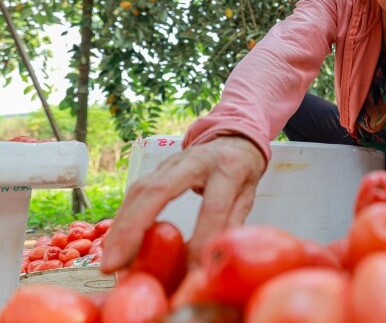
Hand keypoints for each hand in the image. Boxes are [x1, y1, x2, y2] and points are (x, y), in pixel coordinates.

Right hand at [101, 136, 265, 271]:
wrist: (233, 139)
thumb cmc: (242, 172)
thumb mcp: (248, 196)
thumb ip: (232, 225)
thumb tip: (214, 261)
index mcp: (228, 169)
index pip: (213, 207)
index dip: (202, 241)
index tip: (192, 274)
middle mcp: (195, 161)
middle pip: (158, 191)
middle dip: (133, 229)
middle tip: (115, 264)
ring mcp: (172, 162)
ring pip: (139, 191)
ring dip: (119, 228)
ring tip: (109, 261)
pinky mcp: (157, 168)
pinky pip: (135, 193)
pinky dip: (122, 220)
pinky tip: (114, 244)